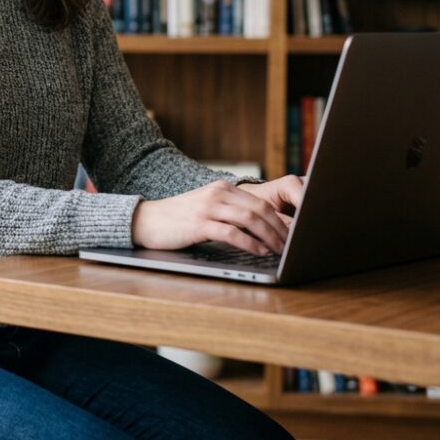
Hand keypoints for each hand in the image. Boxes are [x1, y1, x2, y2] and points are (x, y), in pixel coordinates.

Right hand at [131, 176, 303, 255]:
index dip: (280, 218)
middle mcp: (217, 194)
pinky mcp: (199, 224)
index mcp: (222, 188)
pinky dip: (250, 243)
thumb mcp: (207, 208)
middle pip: (259, 209)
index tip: (292, 234)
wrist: (146, 220)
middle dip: (280, 229)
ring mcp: (207, 208)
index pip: (260, 201)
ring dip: (269, 236)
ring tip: (279, 250)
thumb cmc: (179, 218)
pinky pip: (232, 233)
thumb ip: (230, 211)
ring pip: (249, 219)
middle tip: (292, 245)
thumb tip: (261, 227)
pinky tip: (259, 251)